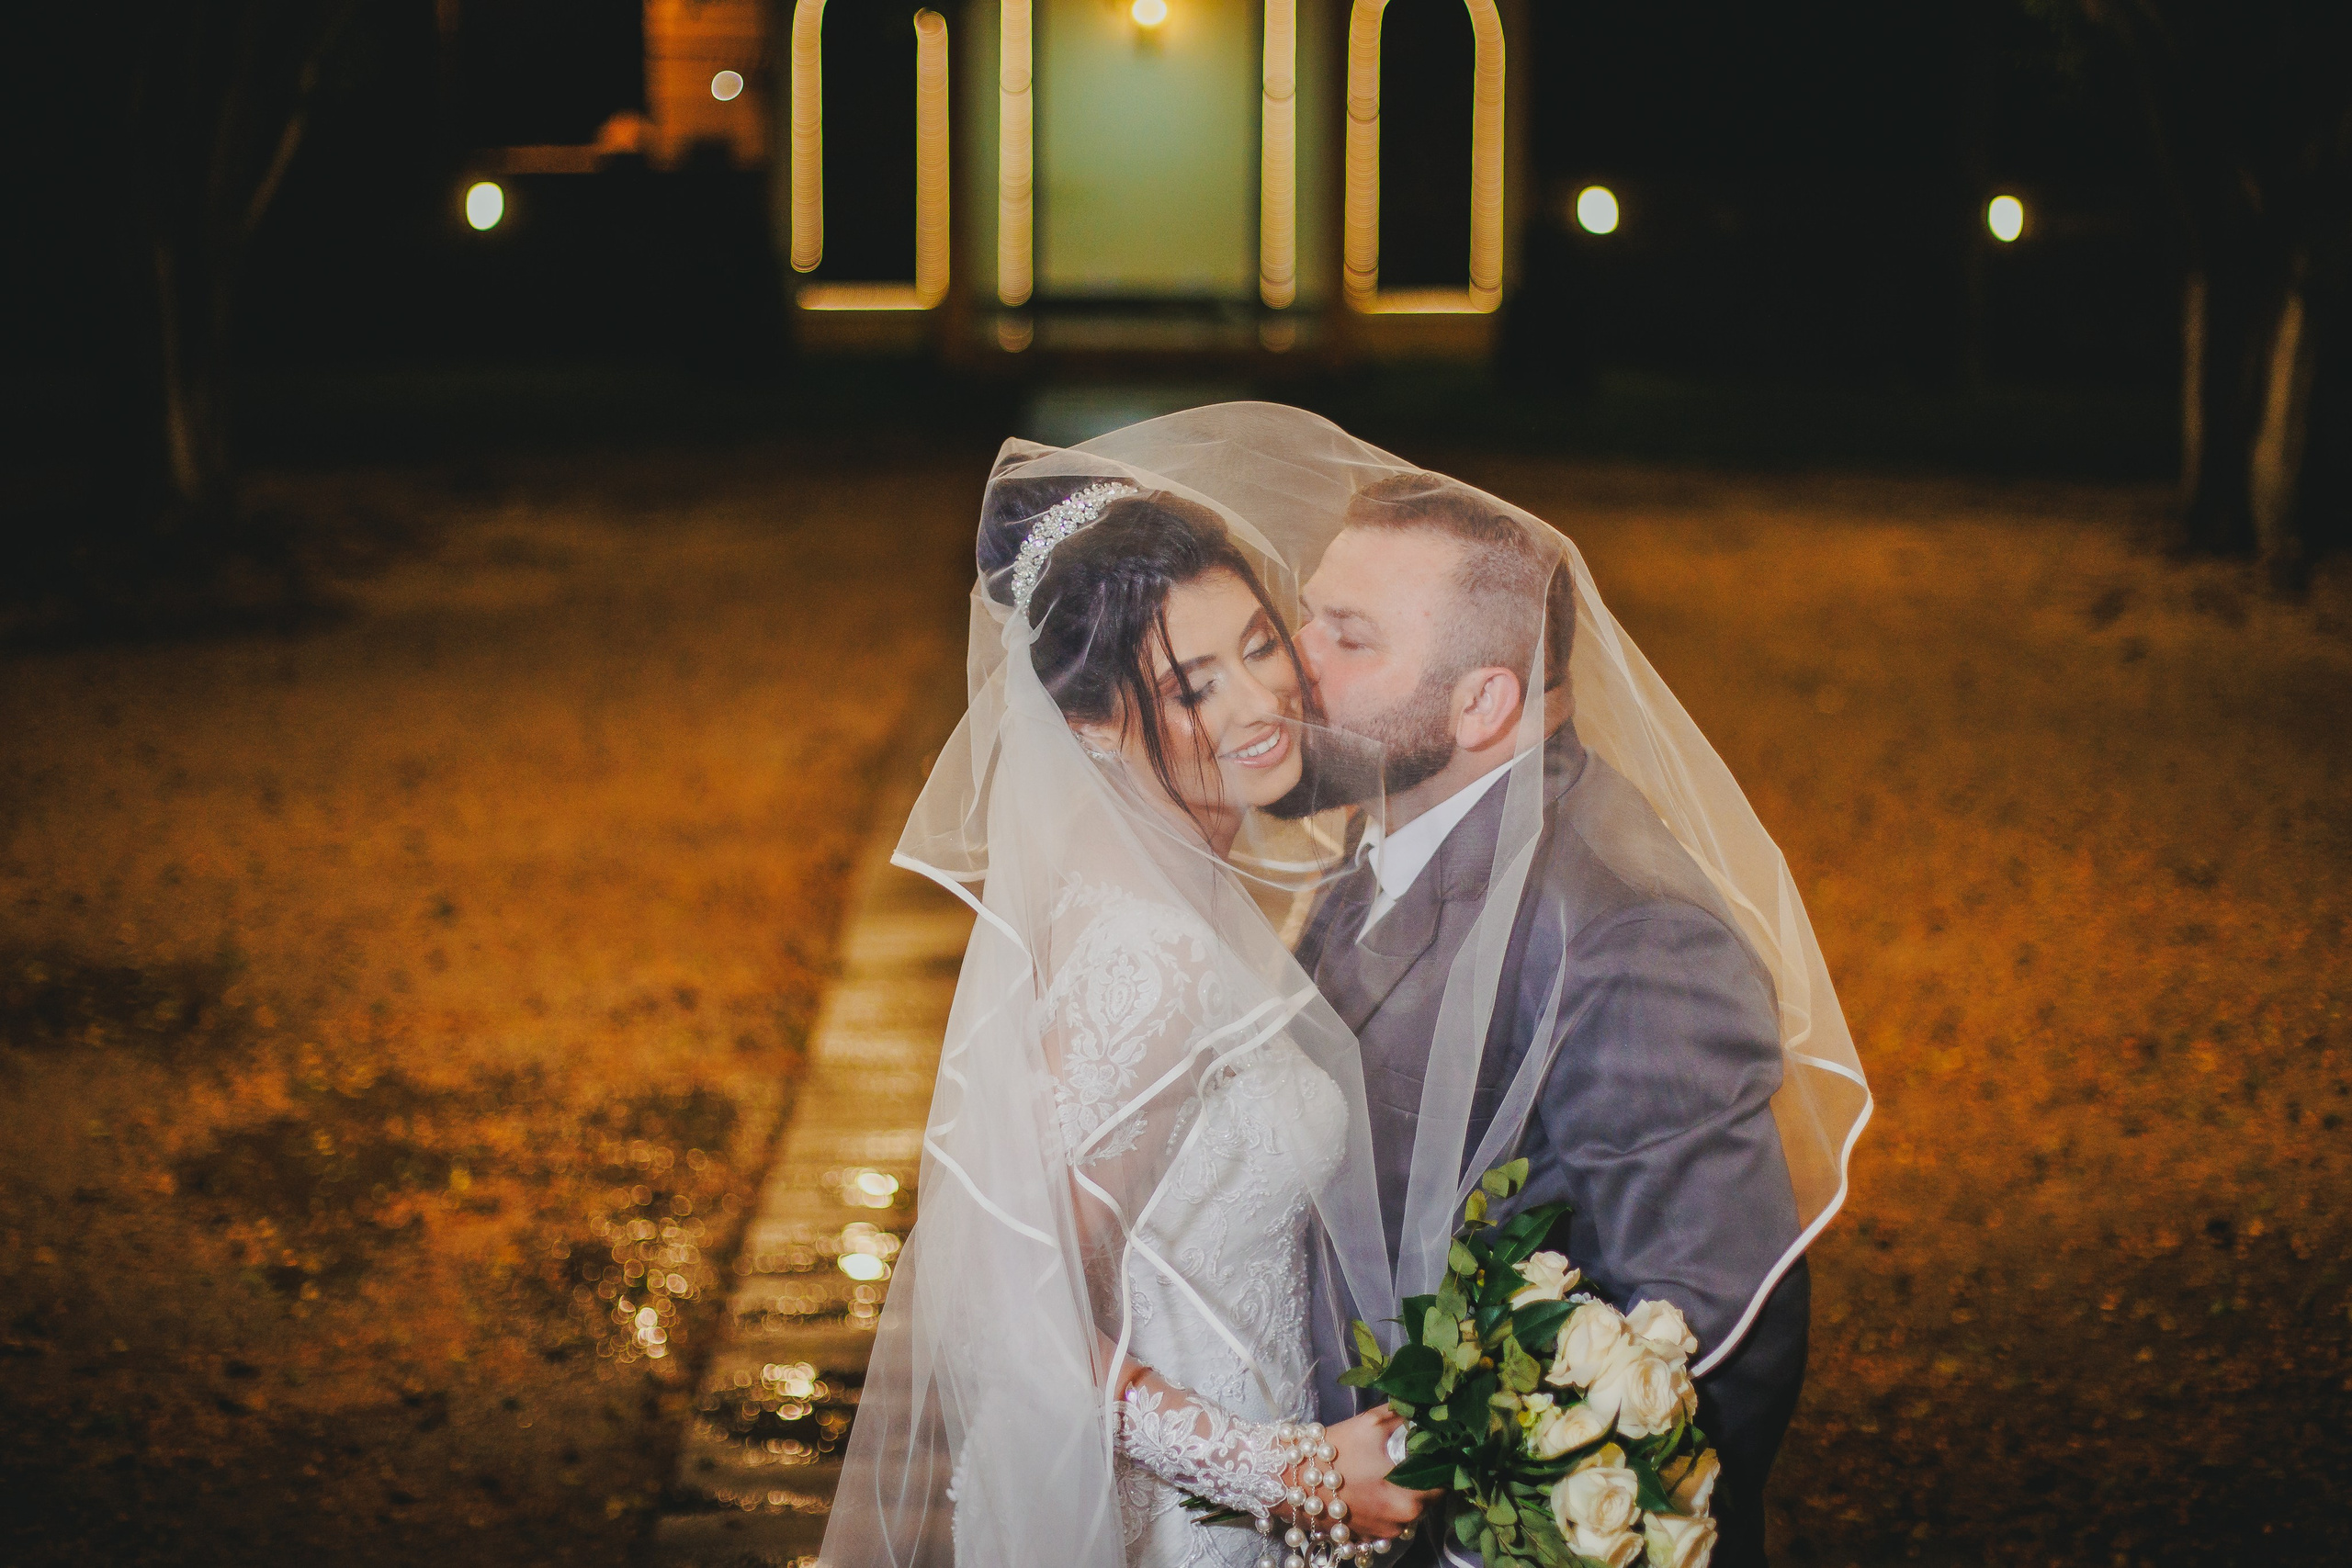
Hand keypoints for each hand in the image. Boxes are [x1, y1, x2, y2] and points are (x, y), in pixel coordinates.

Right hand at [1323, 1406, 1434, 1541]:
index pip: (1446, 1479)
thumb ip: (1407, 1416)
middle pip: (1429, 1494)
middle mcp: (1403, 1522)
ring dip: (1406, 1490)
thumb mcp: (1373, 1423)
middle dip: (1423, 1474)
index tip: (1435, 1445)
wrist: (1292, 1479)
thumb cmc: (1336, 1450)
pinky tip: (1374, 1486)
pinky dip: (1388, 1503)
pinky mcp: (1368, 1537)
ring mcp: (1385, 1533)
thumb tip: (1431, 1410)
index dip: (1442, 1460)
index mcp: (1411, 1497)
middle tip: (1408, 1453)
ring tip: (1388, 1469)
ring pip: (1410, 1507)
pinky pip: (1390, 1518)